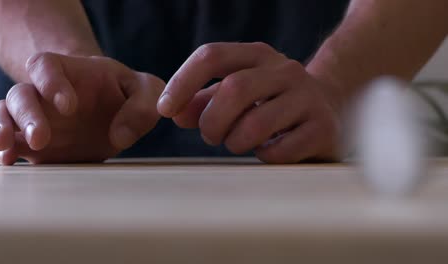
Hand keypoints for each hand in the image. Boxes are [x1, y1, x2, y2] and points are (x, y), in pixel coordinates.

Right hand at [0, 53, 163, 164]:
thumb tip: (120, 136)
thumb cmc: (125, 93)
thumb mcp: (146, 90)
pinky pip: (9, 142)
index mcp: (71, 72)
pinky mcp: (33, 143)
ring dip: (3, 130)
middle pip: (21, 93)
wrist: (111, 110)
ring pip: (5, 115)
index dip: (51, 82)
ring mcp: (37, 117)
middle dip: (27, 115)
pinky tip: (9, 162)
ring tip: (8, 150)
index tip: (69, 106)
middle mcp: (46, 93)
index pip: (46, 65)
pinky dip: (3, 151)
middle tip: (40, 138)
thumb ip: (143, 106)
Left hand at [157, 42, 342, 162]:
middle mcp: (285, 70)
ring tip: (239, 143)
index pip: (213, 56)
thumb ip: (204, 101)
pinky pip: (279, 150)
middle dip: (212, 121)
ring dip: (235, 142)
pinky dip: (263, 156)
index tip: (165, 110)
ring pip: (255, 124)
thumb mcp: (238, 93)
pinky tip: (268, 151)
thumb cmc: (272, 102)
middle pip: (234, 89)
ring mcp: (308, 98)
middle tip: (211, 136)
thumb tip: (175, 113)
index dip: (183, 82)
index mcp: (258, 55)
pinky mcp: (323, 128)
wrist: (331, 108)